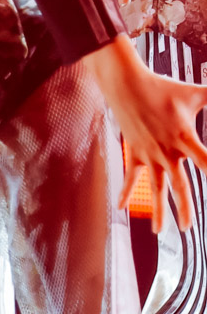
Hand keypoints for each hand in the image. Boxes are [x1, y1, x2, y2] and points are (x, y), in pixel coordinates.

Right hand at [88, 35, 206, 232]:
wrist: (126, 83)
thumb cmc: (163, 87)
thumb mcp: (195, 92)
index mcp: (184, 138)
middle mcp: (167, 151)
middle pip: (180, 186)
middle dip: (185, 209)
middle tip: (188, 228)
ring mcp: (149, 154)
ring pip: (155, 188)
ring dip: (158, 210)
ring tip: (160, 231)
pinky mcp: (135, 152)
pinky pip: (131, 176)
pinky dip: (125, 192)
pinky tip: (120, 207)